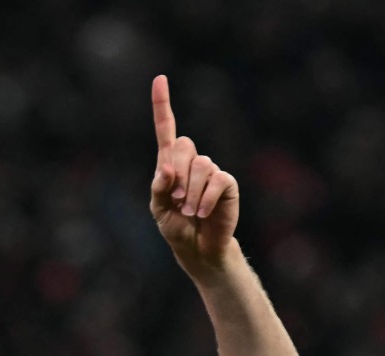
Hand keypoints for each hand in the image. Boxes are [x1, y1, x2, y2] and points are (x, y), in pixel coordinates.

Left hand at [150, 75, 238, 271]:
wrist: (197, 247)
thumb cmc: (174, 227)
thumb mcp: (158, 209)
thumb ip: (158, 188)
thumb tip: (166, 168)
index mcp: (170, 164)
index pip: (166, 130)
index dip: (162, 105)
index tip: (159, 79)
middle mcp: (192, 162)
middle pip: (183, 145)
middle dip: (176, 173)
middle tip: (175, 200)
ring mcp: (211, 171)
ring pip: (200, 165)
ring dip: (190, 192)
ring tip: (188, 212)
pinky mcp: (226, 183)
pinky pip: (217, 180)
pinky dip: (205, 199)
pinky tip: (201, 213)